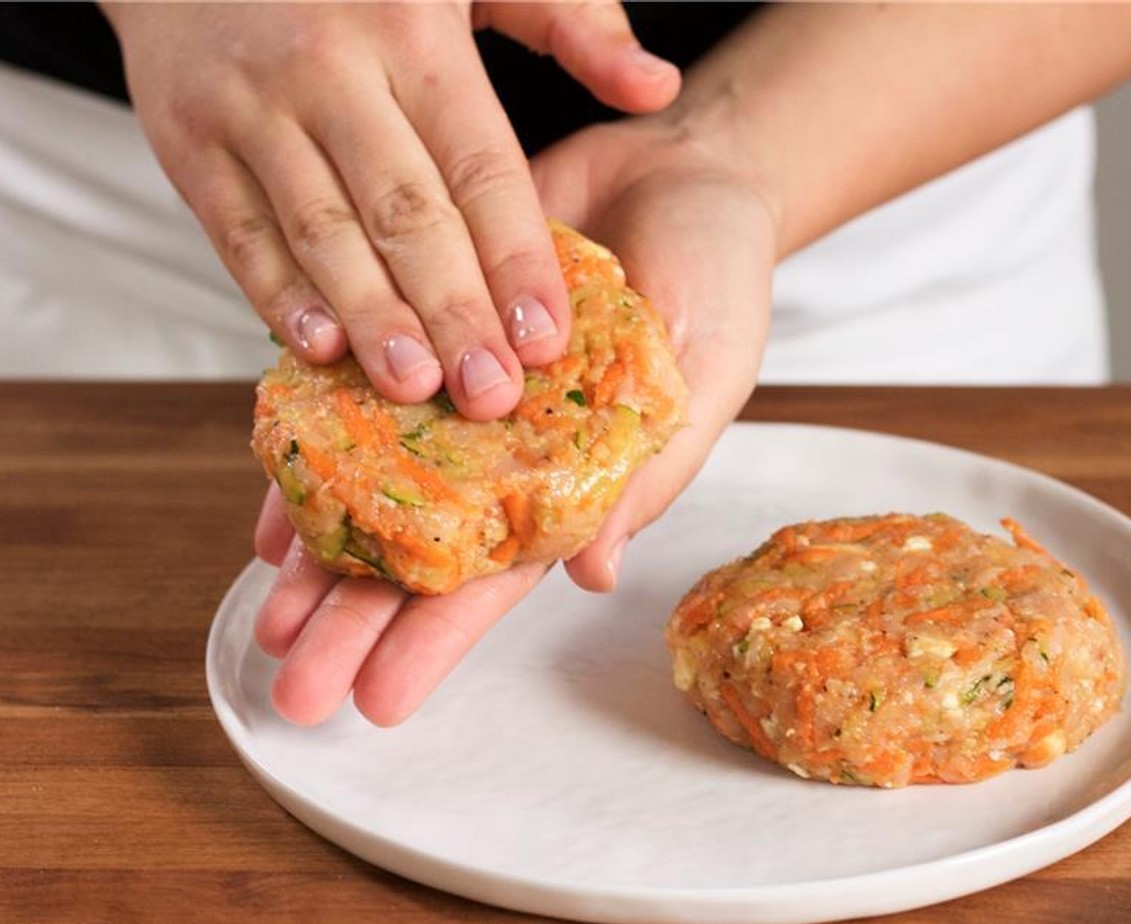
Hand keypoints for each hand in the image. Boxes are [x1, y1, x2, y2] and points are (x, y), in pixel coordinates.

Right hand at [105, 1, 678, 417]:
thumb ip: (570, 22)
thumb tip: (656, 88)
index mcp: (414, 36)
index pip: (480, 167)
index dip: (516, 259)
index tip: (548, 339)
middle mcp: (331, 73)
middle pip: (406, 213)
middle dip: (454, 311)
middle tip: (491, 394)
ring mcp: (252, 109)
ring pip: (322, 231)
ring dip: (372, 318)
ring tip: (416, 387)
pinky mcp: (190, 143)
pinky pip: (238, 232)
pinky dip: (277, 296)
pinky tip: (319, 351)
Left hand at [251, 114, 779, 724]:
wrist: (684, 167)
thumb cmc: (721, 276)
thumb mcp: (703, 372)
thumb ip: (645, 472)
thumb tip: (590, 574)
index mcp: (576, 481)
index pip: (499, 576)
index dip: (440, 638)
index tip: (383, 700)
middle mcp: (506, 452)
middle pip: (421, 553)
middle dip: (357, 623)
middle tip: (297, 690)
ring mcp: (458, 396)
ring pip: (374, 490)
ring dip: (321, 558)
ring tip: (270, 624)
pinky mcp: (421, 327)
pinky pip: (352, 395)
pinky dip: (309, 451)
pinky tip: (270, 516)